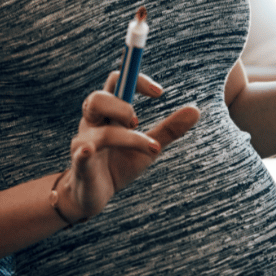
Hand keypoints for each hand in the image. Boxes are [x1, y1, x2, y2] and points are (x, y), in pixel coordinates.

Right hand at [52, 72, 199, 223]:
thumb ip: (169, 129)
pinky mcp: (81, 164)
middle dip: (121, 106)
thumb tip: (196, 110)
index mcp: (109, 113)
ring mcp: (84, 142)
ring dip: (125, 136)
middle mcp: (93, 123)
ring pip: (100, 130)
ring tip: (150, 148)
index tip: (160, 93)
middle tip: (138, 122)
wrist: (92, 195)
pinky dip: (85, 150)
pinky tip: (89, 150)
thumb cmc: (118, 166)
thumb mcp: (148, 147)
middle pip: (98, 98)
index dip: (136, 80)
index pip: (117, 82)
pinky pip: (80, 153)